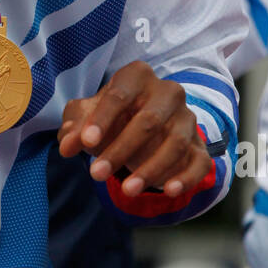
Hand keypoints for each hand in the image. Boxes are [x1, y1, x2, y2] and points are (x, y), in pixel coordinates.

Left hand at [57, 60, 212, 200]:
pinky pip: (199, 162)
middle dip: (121, 150)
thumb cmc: (110, 118)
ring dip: (150, 169)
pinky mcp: (199, 146)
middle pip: (148, 120)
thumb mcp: (86, 118)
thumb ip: (74, 127)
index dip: (102, 119)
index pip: (120, 95)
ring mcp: (187, 119)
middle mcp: (168, 92)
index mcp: (138, 76)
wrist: (142, 130)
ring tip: (126, 191)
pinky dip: (187, 177)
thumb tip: (67, 144)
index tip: (86, 143)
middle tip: (96, 174)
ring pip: (175, 143)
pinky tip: (170, 191)